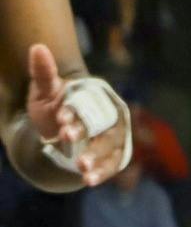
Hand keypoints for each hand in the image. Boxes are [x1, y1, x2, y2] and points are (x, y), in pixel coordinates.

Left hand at [25, 45, 128, 185]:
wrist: (65, 131)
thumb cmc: (55, 107)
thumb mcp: (46, 92)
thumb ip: (44, 73)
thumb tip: (37, 47)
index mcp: (96, 95)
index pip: (88, 102)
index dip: (74, 111)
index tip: (59, 119)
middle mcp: (112, 113)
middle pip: (102, 123)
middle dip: (85, 131)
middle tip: (67, 138)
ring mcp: (117, 134)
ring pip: (110, 143)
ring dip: (96, 154)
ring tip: (80, 165)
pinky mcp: (118, 153)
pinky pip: (115, 162)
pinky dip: (103, 171)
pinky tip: (89, 180)